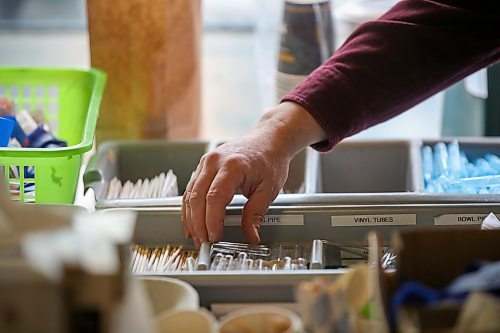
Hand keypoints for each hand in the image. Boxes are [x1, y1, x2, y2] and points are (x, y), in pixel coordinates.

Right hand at [182, 102, 326, 246]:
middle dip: (198, 224)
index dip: (211, 221)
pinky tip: (192, 222)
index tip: (214, 238)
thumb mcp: (269, 189)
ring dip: (191, 218)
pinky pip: (191, 189)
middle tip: (203, 243)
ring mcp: (206, 162)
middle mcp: (214, 161)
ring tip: (197, 237)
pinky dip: (189, 208)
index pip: (215, 197)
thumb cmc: (270, 160)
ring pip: (190, 194)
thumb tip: (251, 236)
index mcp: (232, 166)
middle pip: (197, 197)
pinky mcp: (203, 166)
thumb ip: (256, 213)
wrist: (268, 139)